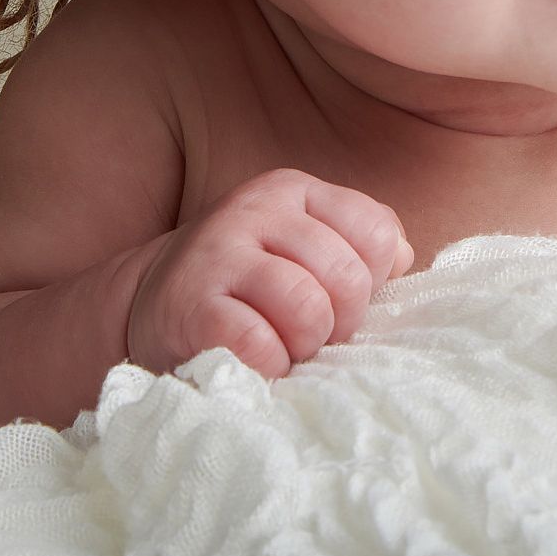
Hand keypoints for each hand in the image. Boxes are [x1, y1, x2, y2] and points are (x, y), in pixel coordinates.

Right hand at [126, 167, 415, 378]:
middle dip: (341, 322)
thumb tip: (404, 258)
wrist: (152, 304)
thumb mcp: (303, 245)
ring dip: (305, 345)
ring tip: (285, 346)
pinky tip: (257, 361)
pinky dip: (270, 366)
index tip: (342, 301)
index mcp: (294, 190)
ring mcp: (220, 253)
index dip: (372, 281)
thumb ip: (358, 242)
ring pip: (308, 308)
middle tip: (312, 333)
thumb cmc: (249, 282)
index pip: (375, 232)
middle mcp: (256, 208)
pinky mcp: (190, 305)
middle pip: (347, 275)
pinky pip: (260, 344)